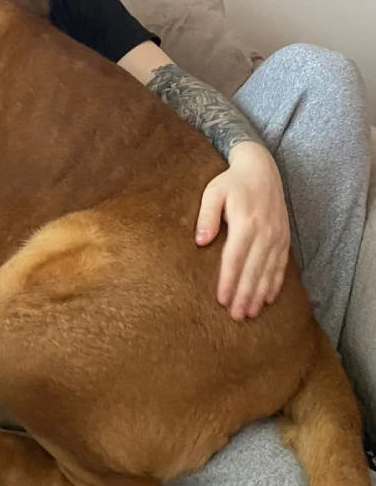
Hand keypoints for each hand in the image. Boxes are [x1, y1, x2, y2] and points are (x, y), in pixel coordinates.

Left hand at [194, 142, 290, 319]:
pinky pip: (281, 265)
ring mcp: (277, 236)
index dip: (229, 281)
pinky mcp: (284, 237)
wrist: (261, 168)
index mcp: (246, 223)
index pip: (235, 259)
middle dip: (245, 295)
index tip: (223, 300)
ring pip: (269, 271)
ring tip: (251, 313)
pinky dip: (275, 283)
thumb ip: (206, 216)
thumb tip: (200, 242)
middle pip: (253, 270)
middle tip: (237, 316)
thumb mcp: (213, 192)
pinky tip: (268, 298)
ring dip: (260, 294)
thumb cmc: (231, 182)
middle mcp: (265, 233)